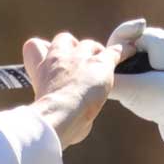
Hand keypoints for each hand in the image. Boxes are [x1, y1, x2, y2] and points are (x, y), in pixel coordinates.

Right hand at [23, 31, 124, 148]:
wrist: (59, 114)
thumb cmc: (50, 120)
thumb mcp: (41, 109)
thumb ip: (52, 104)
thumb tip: (71, 124)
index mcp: (41, 69)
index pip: (34, 46)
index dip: (43, 52)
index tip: (51, 64)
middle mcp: (59, 57)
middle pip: (65, 40)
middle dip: (73, 50)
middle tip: (80, 65)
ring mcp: (81, 58)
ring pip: (89, 44)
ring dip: (94, 53)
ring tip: (101, 66)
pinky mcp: (101, 64)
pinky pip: (114, 51)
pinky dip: (123, 51)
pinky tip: (130, 52)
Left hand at [106, 19, 163, 150]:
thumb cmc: (161, 102)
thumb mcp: (129, 90)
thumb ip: (111, 75)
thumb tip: (87, 68)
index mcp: (132, 64)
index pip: (124, 38)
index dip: (129, 30)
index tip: (140, 27)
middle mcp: (150, 57)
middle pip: (152, 35)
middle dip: (162, 52)